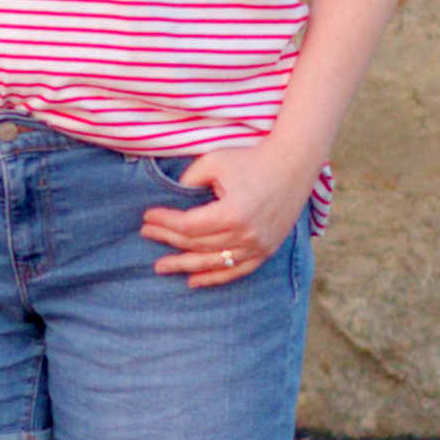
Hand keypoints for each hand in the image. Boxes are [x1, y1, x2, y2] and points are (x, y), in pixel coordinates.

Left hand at [138, 140, 309, 288]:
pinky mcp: (266, 251)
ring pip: (212, 262)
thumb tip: (171, 201)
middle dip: (167, 240)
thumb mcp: (214, 162)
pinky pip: (236, 271)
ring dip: (184, 265)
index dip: (164, 223)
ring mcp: (258, 246)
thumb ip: (189, 181)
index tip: (147, 217)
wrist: (293, 165)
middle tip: (146, 235)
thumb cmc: (251, 159)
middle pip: (196, 245)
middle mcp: (246, 235)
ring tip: (161, 266)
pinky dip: (213, 277)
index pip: (187, 226)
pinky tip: (193, 280)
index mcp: (232, 213)